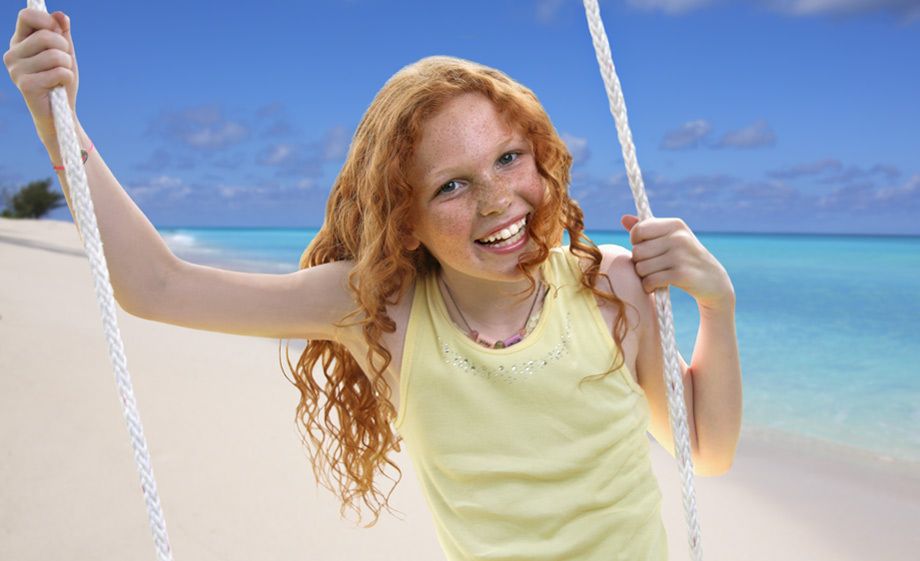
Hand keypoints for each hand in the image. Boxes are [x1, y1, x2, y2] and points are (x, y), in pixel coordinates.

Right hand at [4, 9, 79, 142]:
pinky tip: (59, 87)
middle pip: (46, 35)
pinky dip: (67, 78)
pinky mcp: (25, 85)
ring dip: (67, 66)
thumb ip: (62, 33)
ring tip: (61, 76)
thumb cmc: (60, 81)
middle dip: (65, 49)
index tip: (58, 32)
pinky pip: (59, 72)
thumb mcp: (64, 53)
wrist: (59, 114)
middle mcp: (11, 54)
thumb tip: (60, 15)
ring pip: (55, 55)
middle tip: (63, 63)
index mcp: (19, 42)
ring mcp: (15, 70)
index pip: (26, 16)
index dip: (47, 21)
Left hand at [621, 214, 734, 311]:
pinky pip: (650, 280)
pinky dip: (649, 286)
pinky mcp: (681, 274)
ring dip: (644, 276)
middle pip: (637, 251)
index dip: (636, 242)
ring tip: (655, 276)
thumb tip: (623, 218)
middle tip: (652, 266)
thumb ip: (646, 229)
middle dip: (640, 262)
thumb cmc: (685, 257)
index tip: (645, 249)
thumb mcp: (670, 239)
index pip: (638, 231)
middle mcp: (678, 237)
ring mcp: (680, 256)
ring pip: (641, 267)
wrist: (713, 281)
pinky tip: (655, 286)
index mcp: (675, 224)